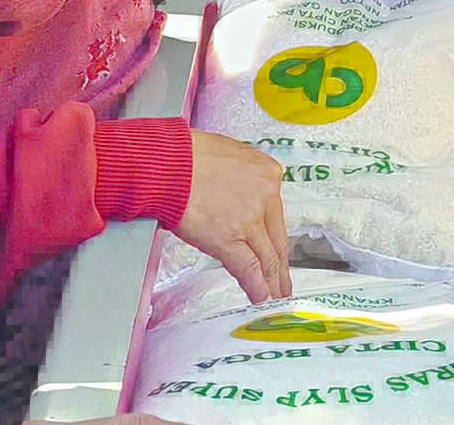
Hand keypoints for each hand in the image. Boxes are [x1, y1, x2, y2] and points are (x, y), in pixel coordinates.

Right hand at [179, 131, 291, 305]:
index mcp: (268, 174)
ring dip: (273, 281)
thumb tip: (236, 195)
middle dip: (281, 265)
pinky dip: (256, 287)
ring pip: (267, 257)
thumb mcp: (230, 155)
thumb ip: (242, 178)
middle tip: (285, 282)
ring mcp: (249, 219)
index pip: (275, 213)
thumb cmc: (188, 155)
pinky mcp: (228, 239)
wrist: (168, 162)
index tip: (277, 249)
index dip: (274, 236)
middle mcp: (266, 196)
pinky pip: (248, 268)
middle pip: (277, 238)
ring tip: (276, 296)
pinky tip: (261, 298)